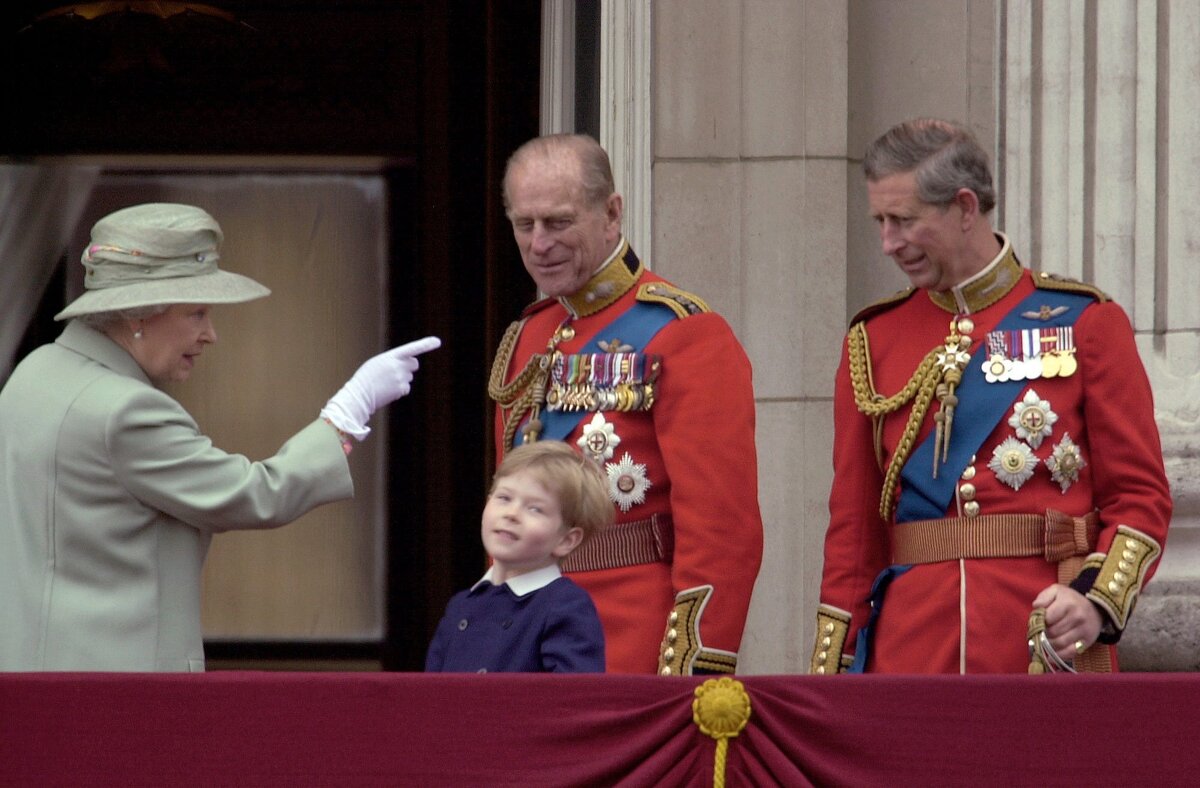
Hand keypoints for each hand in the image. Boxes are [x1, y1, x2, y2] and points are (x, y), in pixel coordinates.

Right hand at [320, 336, 440, 439]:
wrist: (359, 394)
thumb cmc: (366, 378)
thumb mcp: (377, 363)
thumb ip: (393, 361)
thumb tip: (409, 365)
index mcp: (390, 357)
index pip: (411, 348)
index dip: (425, 344)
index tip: (437, 341)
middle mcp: (398, 366)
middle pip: (414, 364)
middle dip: (409, 367)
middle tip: (397, 372)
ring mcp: (400, 378)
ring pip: (409, 378)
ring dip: (401, 380)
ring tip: (386, 383)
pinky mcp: (402, 389)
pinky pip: (406, 388)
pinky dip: (399, 390)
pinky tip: (387, 391)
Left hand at [1032, 583, 1102, 661]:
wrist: (1095, 607)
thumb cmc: (1070, 599)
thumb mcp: (1056, 591)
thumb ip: (1044, 597)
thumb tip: (1036, 607)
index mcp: (1068, 604)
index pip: (1047, 618)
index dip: (1038, 622)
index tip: (1036, 623)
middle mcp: (1077, 618)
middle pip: (1052, 632)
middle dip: (1042, 634)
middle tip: (1038, 633)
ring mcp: (1083, 631)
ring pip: (1060, 643)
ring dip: (1048, 645)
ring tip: (1043, 641)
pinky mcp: (1087, 642)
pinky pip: (1070, 653)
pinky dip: (1058, 656)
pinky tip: (1050, 656)